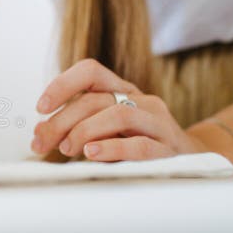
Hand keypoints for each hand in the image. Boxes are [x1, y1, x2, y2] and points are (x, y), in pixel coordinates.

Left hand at [31, 59, 205, 160]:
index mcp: (122, 91)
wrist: (194, 161)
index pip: (90, 71)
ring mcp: (158, 122)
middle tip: (42, 143)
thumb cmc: (139, 145)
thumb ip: (76, 127)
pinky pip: (140, 145)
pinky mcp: (170, 149)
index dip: (62, 85)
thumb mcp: (107, 131)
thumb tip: (39, 134)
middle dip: (61, 121)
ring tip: (67, 149)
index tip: (40, 108)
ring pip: (118, 115)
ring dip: (84, 131)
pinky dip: (112, 148)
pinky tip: (91, 153)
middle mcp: (141, 100)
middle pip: (95, 99)